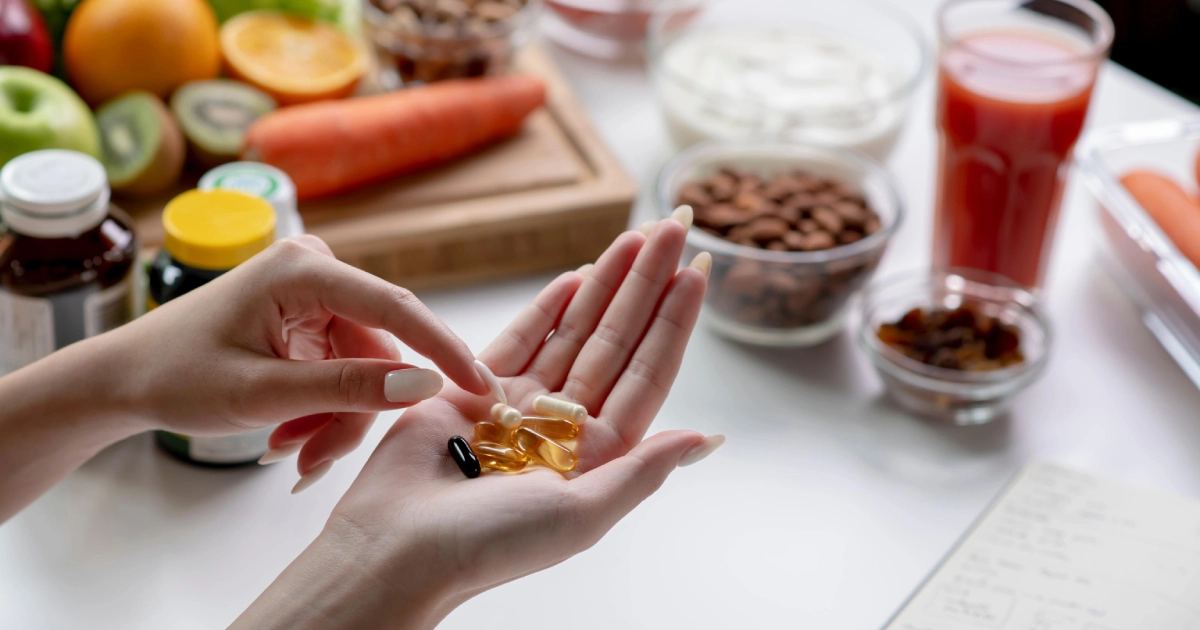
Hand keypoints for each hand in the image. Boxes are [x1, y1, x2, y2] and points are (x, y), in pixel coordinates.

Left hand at [107, 235, 489, 473]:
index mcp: (303, 270)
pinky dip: (325, 409)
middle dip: (355, 411)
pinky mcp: (310, 318)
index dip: (443, 350)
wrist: (125, 379)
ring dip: (336, 417)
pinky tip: (290, 434)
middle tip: (314, 461)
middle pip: (379, 350)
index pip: (396, 308)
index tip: (481, 388)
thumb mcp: (263, 393)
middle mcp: (316, 271)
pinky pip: (344, 370)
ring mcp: (314, 295)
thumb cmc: (176, 376)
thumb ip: (347, 388)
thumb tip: (424, 384)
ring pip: (365, 369)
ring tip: (291, 452)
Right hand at [272, 216, 719, 627]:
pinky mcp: (472, 389)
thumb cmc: (490, 544)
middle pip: (616, 341)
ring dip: (605, 284)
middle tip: (672, 228)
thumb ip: (643, 472)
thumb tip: (707, 438)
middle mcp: (563, 427)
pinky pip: (521, 338)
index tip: (698, 269)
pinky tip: (577, 274)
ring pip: (574, 332)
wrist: (398, 547)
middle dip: (645, 284)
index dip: (674, 321)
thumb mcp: (581, 515)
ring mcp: (519, 405)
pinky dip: (548, 306)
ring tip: (633, 237)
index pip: (647, 373)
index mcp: (596, 455)